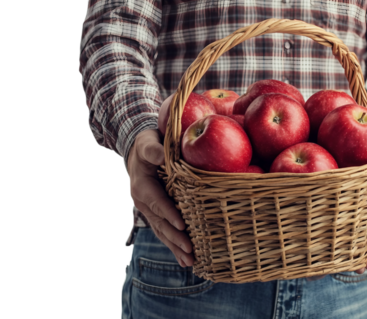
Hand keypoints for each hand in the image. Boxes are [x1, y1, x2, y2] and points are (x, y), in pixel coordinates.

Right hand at [127, 129, 194, 267]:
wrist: (138, 151)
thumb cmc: (148, 143)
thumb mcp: (148, 142)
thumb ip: (154, 150)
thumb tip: (162, 156)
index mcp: (142, 185)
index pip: (157, 202)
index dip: (169, 214)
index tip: (182, 225)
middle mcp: (142, 201)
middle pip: (160, 222)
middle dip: (175, 238)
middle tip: (190, 250)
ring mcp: (147, 210)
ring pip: (161, 231)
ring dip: (175, 247)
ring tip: (190, 261)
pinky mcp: (154, 214)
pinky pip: (163, 231)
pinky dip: (173, 245)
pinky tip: (184, 260)